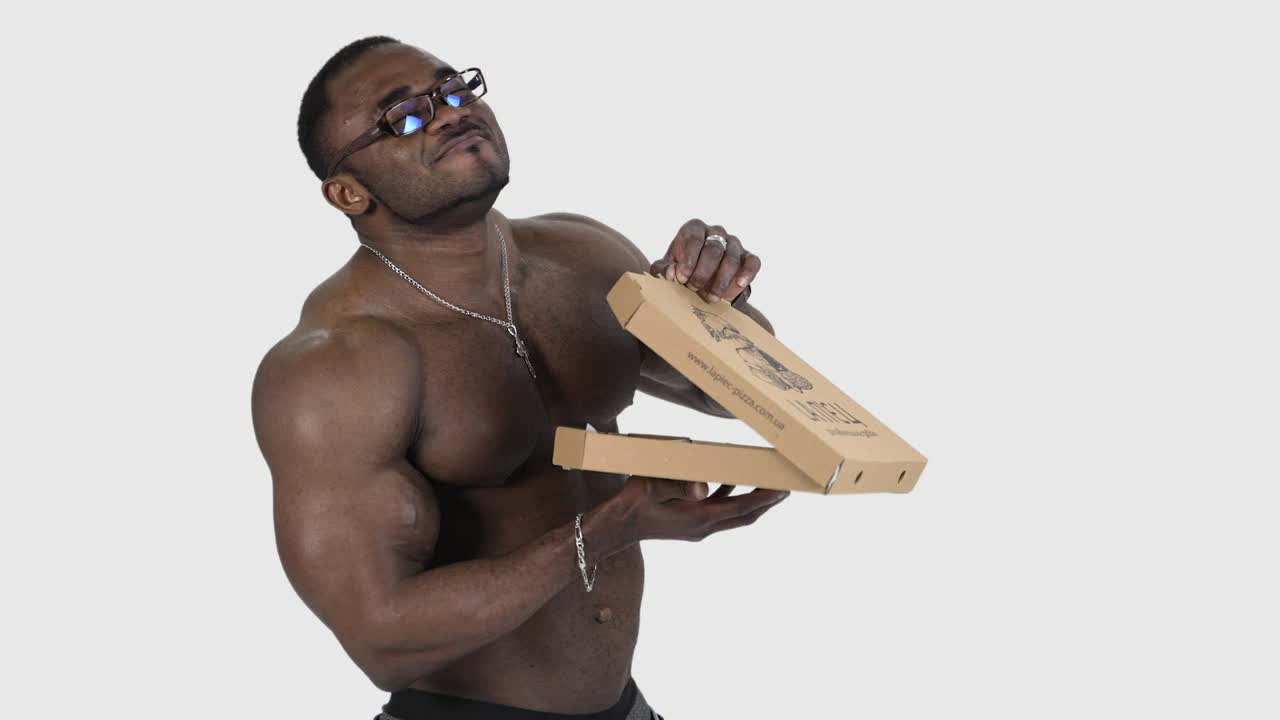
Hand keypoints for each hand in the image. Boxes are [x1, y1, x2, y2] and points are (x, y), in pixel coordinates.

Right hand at [613, 475, 788, 543]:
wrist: (617, 526)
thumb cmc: (633, 504)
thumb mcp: (654, 486)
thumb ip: (679, 484)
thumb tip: (703, 486)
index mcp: (699, 519)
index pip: (741, 509)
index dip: (764, 499)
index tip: (784, 490)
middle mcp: (703, 527)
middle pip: (745, 516)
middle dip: (766, 502)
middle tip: (784, 487)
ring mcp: (698, 528)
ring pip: (734, 515)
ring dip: (750, 501)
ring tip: (764, 482)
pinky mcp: (692, 524)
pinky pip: (719, 511)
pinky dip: (730, 497)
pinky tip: (729, 480)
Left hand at [649, 219, 760, 303]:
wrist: (703, 285)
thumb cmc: (682, 271)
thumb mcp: (668, 270)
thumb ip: (663, 270)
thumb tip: (670, 273)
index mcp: (694, 229)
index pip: (694, 239)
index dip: (688, 260)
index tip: (682, 278)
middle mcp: (715, 232)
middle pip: (713, 249)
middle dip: (703, 272)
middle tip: (694, 289)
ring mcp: (733, 243)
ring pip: (731, 257)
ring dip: (721, 280)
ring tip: (711, 297)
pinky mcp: (748, 257)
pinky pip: (753, 262)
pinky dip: (748, 273)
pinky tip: (739, 284)